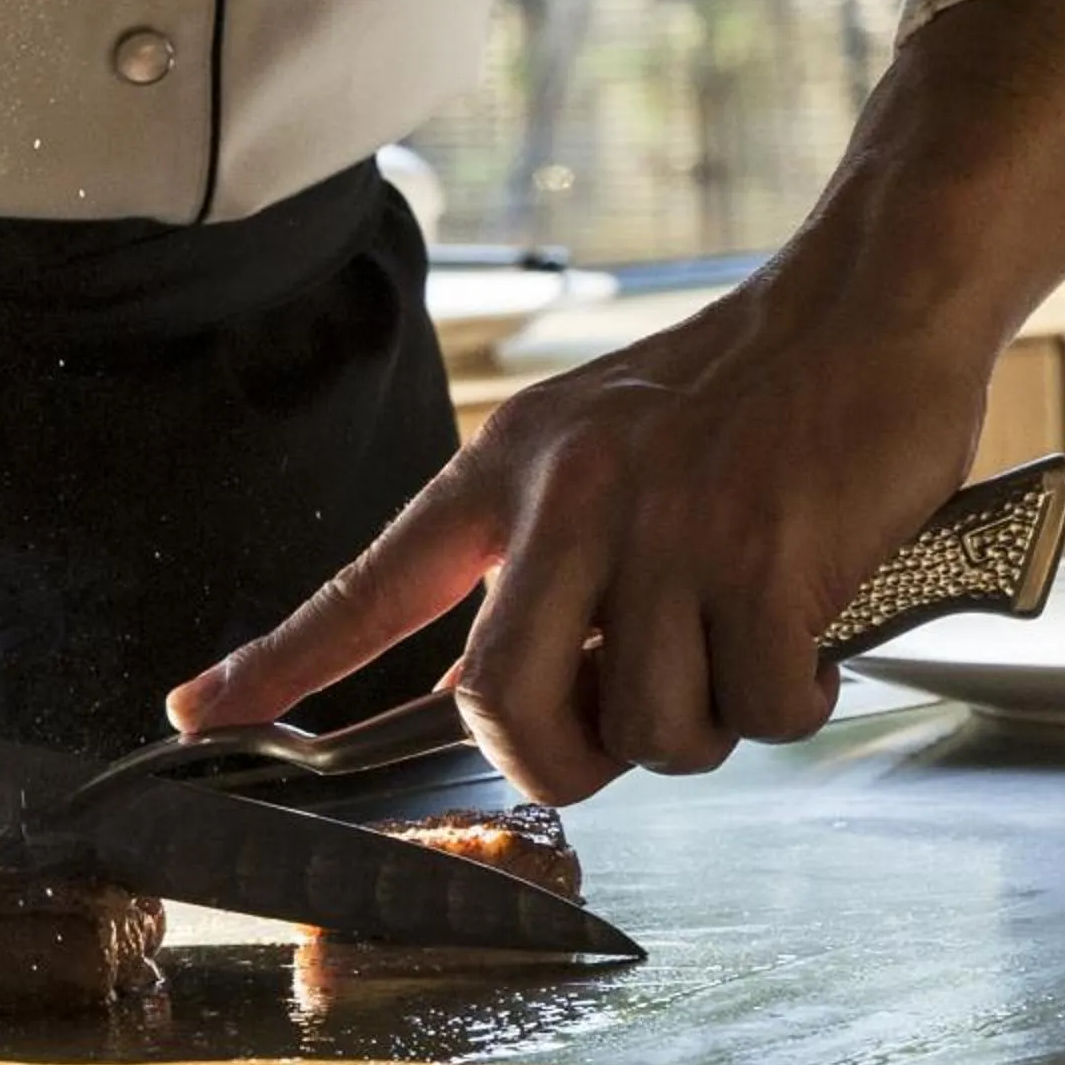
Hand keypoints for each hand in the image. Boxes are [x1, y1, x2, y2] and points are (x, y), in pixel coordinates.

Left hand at [167, 0, 1064, 803]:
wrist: (869, 301)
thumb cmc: (743, 398)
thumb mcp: (600, 454)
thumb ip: (542, 564)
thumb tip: (492, 695)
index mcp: (508, 471)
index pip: (370, 583)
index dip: (278, 661)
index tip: (195, 712)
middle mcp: (568, 499)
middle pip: (500, 703)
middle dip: (554, 763)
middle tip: (611, 744)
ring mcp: (665, 528)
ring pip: (647, 727)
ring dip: (704, 728)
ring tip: (742, 649)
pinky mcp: (765, 558)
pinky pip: (759, 708)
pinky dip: (792, 702)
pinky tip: (811, 637)